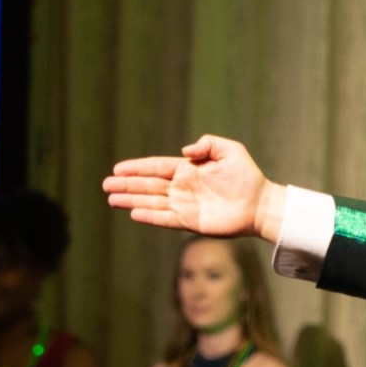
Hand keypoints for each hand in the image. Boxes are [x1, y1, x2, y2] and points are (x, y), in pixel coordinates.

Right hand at [102, 135, 286, 241]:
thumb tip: (184, 151)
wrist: (260, 204)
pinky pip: (165, 219)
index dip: (137, 168)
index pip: (156, 167)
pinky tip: (134, 213)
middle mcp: (182, 187)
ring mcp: (185, 205)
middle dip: (126, 185)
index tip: (117, 169)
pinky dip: (150, 216)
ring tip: (111, 199)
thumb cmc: (247, 176)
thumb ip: (207, 145)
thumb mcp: (230, 150)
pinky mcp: (191, 222)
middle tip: (105, 185)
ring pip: (152, 202)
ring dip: (132, 201)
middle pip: (148, 185)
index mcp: (188, 169)